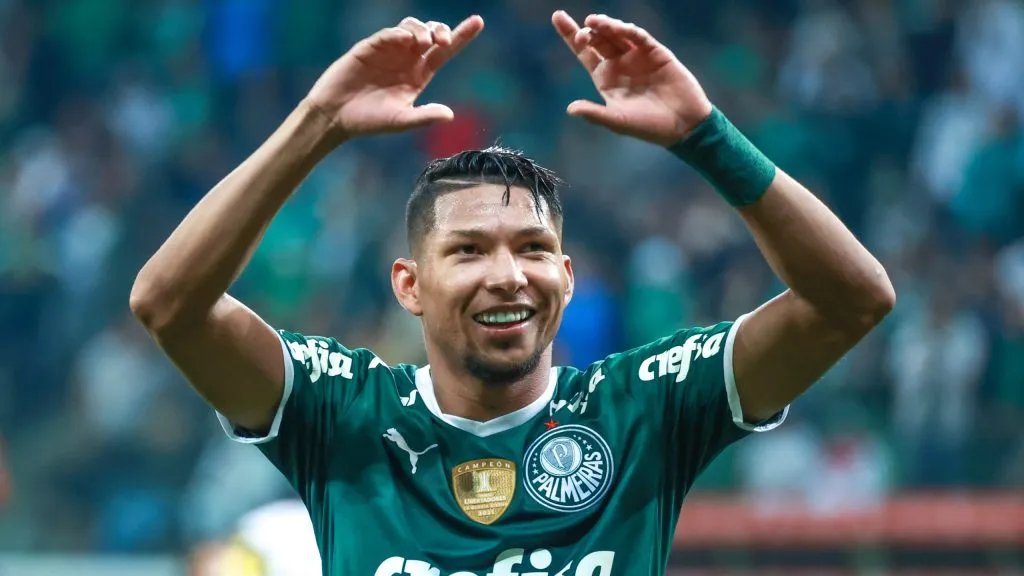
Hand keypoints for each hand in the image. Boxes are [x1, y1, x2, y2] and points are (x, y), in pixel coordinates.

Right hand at [306, 16, 483, 139]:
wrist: (335, 117)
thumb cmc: (368, 121)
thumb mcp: (400, 121)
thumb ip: (424, 117)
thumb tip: (450, 115)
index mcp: (418, 75)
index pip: (444, 52)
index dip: (462, 36)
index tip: (478, 21)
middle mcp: (406, 60)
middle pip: (431, 34)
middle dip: (441, 30)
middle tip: (443, 40)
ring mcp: (388, 51)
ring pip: (411, 28)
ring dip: (422, 30)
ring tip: (424, 43)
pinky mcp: (369, 47)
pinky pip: (388, 34)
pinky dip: (399, 33)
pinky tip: (405, 40)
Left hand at [552, 11, 711, 146]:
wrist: (683, 125)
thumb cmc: (648, 126)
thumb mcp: (617, 121)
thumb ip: (594, 114)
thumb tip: (570, 109)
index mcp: (606, 78)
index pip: (584, 53)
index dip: (570, 36)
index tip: (557, 17)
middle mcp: (619, 64)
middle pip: (597, 39)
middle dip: (587, 32)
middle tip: (581, 33)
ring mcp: (637, 56)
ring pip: (616, 34)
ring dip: (605, 25)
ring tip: (594, 22)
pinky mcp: (655, 52)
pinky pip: (639, 37)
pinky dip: (627, 30)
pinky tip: (617, 28)